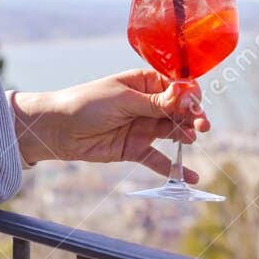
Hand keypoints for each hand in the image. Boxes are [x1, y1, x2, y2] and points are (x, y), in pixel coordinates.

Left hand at [10, 69, 212, 182]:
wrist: (57, 129)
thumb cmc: (86, 103)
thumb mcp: (123, 99)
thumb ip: (155, 103)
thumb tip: (186, 97)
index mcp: (144, 82)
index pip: (176, 87)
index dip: (190, 95)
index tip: (196, 105)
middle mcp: (147, 104)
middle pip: (179, 110)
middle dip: (193, 116)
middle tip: (202, 125)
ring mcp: (142, 127)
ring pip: (172, 132)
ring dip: (185, 136)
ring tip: (191, 140)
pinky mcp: (135, 149)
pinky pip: (159, 159)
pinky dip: (174, 167)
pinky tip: (189, 176)